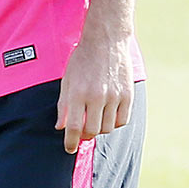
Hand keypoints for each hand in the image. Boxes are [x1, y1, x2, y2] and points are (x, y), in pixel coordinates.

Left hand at [56, 35, 133, 152]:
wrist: (106, 39)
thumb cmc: (83, 58)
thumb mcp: (68, 78)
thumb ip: (63, 104)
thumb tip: (60, 127)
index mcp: (78, 92)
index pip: (74, 128)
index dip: (71, 142)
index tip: (69, 148)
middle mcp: (97, 96)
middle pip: (92, 131)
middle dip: (85, 134)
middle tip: (83, 130)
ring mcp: (114, 96)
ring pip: (107, 128)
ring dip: (100, 127)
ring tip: (96, 117)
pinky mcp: (127, 94)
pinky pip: (122, 120)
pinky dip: (115, 122)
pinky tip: (109, 114)